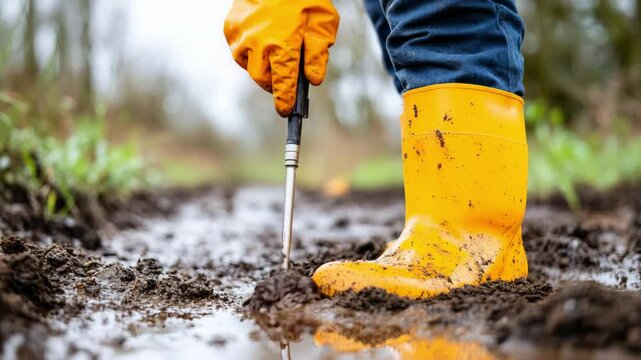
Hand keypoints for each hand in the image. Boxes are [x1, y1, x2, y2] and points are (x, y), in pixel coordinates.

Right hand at [224, 0, 338, 115]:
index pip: (283, 85)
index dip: (284, 101)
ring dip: (260, 66)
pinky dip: (248, 51)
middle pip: (262, 79)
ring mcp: (240, 36)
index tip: (286, 111)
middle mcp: (257, 44)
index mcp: (282, 46)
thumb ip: (318, 54)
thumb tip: (314, 80)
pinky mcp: (230, 27)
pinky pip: (237, 49)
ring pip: (248, 65)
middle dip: (273, 84)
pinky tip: (260, 41)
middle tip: (283, 81)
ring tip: (273, 54)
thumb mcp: (322, 24)